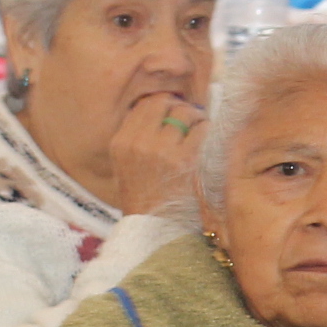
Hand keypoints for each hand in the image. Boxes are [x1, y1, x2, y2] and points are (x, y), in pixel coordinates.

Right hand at [106, 91, 206, 211]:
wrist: (151, 225)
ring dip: (194, 114)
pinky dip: (205, 127)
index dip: (161, 102)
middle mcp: (137, 142)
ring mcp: (160, 149)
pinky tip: (205, 134)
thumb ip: (135, 136)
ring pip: (182, 112)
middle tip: (187, 113)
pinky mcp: (184, 159)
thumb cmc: (141, 194)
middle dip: (178, 104)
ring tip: (198, 123)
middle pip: (161, 102)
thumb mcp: (124, 163)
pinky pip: (200, 129)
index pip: (143, 104)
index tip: (171, 109)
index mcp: (120, 141)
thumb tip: (160, 110)